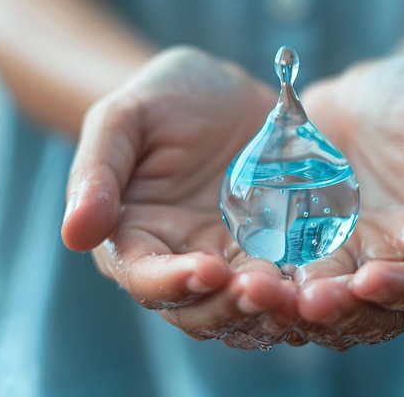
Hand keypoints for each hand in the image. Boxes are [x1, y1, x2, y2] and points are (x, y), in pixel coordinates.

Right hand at [61, 48, 299, 348]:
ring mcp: (235, 261)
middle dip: (232, 306)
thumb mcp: (125, 118)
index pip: (147, 278)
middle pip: (202, 308)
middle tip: (266, 290)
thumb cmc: (164, 100)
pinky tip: (329, 281)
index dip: (172, 283)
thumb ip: (97, 171)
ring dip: (274, 309)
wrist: (222, 93)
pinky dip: (306, 288)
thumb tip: (74, 234)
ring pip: (250, 307)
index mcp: (138, 240)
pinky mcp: (277, 252)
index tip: (206, 270)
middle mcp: (184, 262)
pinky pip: (292, 281)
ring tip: (301, 295)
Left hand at [287, 53, 403, 348]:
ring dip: (299, 310)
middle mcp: (395, 263)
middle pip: (374, 309)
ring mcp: (347, 259)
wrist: (369, 94)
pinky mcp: (306, 248)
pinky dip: (272, 286)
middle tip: (308, 302)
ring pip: (327, 304)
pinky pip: (289, 277)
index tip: (369, 280)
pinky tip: (245, 281)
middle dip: (342, 310)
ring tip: (268, 297)